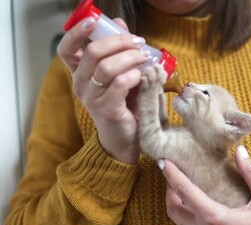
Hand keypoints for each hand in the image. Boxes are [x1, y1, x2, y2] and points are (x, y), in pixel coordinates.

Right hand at [57, 17, 147, 163]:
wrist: (129, 137)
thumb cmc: (126, 103)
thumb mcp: (122, 72)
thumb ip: (119, 49)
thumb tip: (120, 23)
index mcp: (81, 72)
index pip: (67, 48)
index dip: (77, 32)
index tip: (94, 21)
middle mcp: (81, 84)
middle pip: (92, 52)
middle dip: (118, 42)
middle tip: (137, 42)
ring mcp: (92, 97)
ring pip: (106, 67)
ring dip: (129, 57)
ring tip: (144, 58)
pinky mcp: (106, 109)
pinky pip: (119, 84)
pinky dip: (134, 75)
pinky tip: (143, 76)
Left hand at [159, 146, 250, 224]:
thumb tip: (240, 152)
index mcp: (215, 218)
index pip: (185, 191)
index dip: (172, 174)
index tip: (163, 161)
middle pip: (172, 208)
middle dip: (169, 189)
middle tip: (173, 173)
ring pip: (178, 222)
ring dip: (176, 204)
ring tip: (182, 188)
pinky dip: (185, 217)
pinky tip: (195, 209)